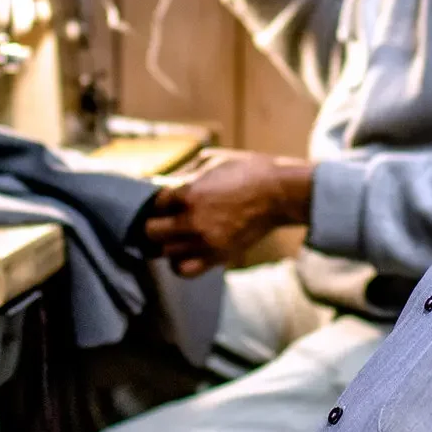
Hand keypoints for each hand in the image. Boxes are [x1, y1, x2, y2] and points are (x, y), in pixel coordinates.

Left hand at [145, 153, 314, 275]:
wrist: (280, 193)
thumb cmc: (248, 171)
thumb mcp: (211, 161)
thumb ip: (184, 174)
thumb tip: (162, 183)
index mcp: (189, 194)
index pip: (152, 204)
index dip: (153, 202)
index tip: (158, 201)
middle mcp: (193, 221)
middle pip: (151, 232)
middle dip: (152, 224)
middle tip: (159, 220)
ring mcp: (206, 242)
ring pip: (165, 253)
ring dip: (165, 244)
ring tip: (173, 236)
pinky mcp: (218, 256)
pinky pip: (184, 269)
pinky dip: (179, 263)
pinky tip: (184, 251)